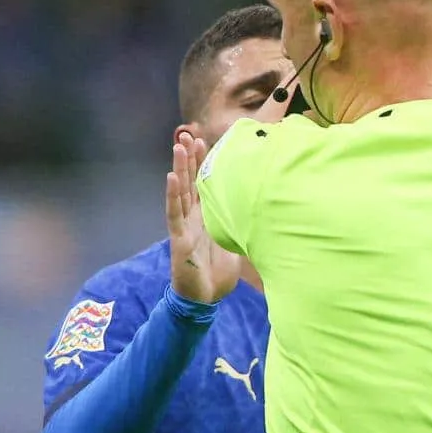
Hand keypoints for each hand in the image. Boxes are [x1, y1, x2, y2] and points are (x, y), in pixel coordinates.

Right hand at [166, 133, 240, 304]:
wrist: (205, 299)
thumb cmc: (218, 272)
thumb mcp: (236, 242)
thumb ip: (240, 224)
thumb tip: (260, 208)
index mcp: (206, 217)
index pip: (203, 185)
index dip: (203, 164)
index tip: (206, 141)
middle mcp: (192, 218)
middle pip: (190, 182)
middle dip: (189, 158)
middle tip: (189, 133)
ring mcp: (183, 226)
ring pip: (180, 192)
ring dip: (179, 168)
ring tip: (178, 146)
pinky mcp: (178, 239)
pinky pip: (173, 214)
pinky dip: (172, 196)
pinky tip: (171, 178)